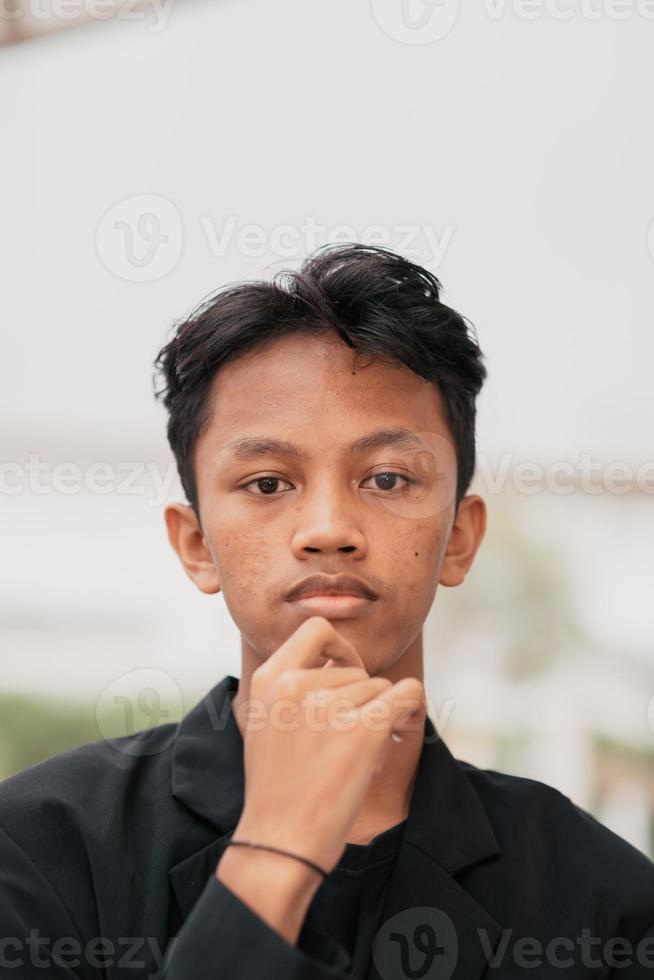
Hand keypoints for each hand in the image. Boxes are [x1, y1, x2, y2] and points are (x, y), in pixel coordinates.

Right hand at [231, 616, 424, 878]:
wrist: (281, 840)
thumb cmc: (276, 788)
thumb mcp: (264, 723)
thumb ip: (290, 688)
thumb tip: (339, 664)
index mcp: (269, 679)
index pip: (316, 629)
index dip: (339, 647)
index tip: (343, 670)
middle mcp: (296, 685)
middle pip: (355, 669)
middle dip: (360, 698)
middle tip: (349, 737)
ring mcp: (329, 706)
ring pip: (378, 688)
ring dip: (376, 715)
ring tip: (354, 754)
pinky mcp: (362, 729)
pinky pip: (405, 694)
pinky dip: (410, 705)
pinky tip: (403, 721)